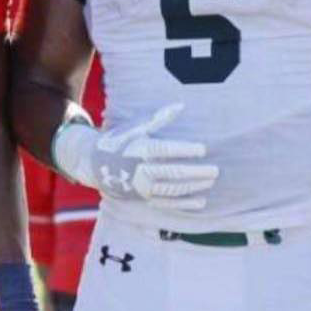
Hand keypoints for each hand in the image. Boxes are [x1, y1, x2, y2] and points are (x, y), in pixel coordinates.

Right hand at [54, 103, 216, 209]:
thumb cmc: (120, 140)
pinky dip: (184, 204)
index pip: (167, 150)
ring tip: (210, 181)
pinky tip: (201, 201)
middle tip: (215, 170)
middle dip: (196, 173)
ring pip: (172, 189)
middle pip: (173, 173)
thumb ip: (159, 118)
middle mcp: (141, 170)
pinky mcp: (144, 198)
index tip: (203, 149)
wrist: (95, 164)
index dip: (186, 150)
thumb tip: (181, 105)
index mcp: (140, 149)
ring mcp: (143, 187)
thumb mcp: (136, 126)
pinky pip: (167, 204)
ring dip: (193, 186)